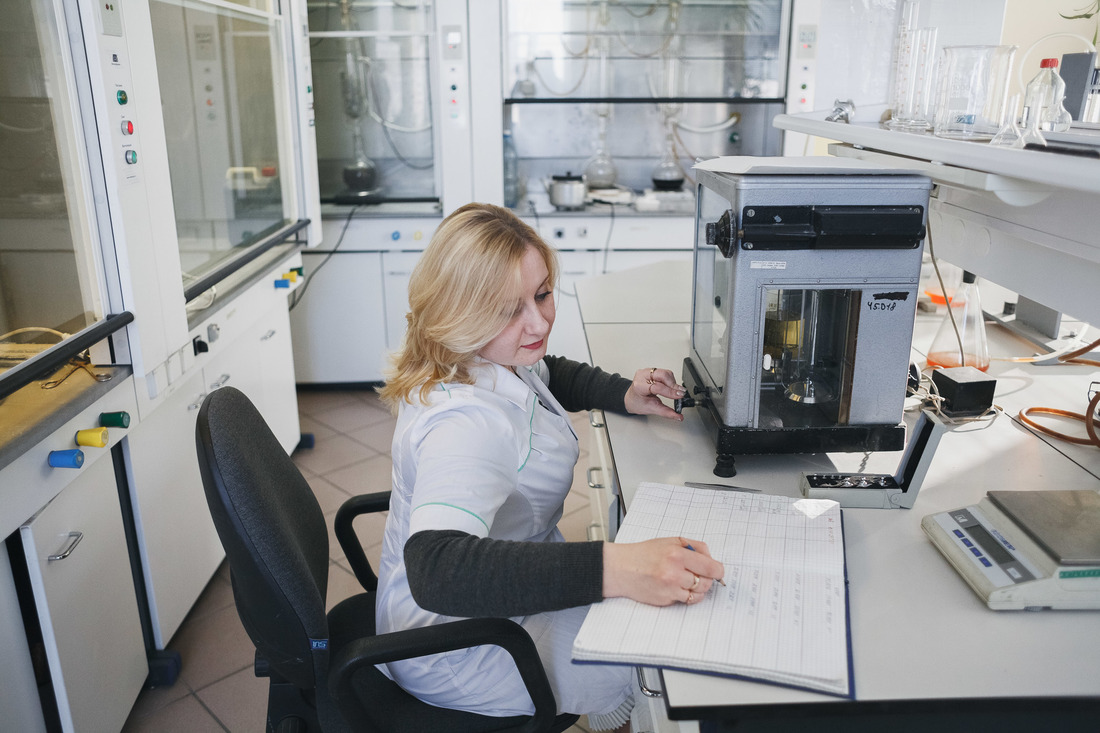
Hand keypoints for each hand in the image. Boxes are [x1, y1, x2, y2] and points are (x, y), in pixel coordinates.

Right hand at [602, 536, 724, 605]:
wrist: (621, 569)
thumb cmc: (644, 554)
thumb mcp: (669, 541)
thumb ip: (694, 546)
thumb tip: (712, 558)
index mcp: (677, 554)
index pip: (711, 567)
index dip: (718, 570)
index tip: (717, 571)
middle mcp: (674, 572)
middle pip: (707, 582)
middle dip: (707, 578)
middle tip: (699, 574)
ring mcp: (670, 588)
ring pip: (699, 593)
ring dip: (698, 588)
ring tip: (688, 580)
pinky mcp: (666, 600)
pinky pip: (687, 600)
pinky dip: (688, 595)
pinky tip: (680, 588)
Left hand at [623, 367, 685, 420]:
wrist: (632, 399)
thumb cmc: (637, 403)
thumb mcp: (651, 409)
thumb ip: (666, 412)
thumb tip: (678, 416)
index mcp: (639, 386)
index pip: (658, 386)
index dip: (670, 391)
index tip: (680, 395)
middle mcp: (642, 376)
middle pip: (663, 375)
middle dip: (673, 385)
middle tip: (680, 393)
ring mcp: (647, 372)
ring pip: (666, 373)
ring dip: (672, 382)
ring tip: (674, 391)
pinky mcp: (652, 371)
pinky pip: (665, 373)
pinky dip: (670, 380)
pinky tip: (670, 387)